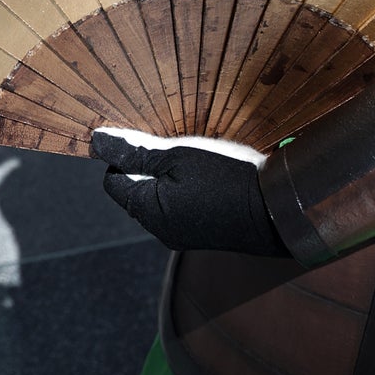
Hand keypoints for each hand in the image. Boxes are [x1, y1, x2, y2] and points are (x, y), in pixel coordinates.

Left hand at [92, 128, 281, 255]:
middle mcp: (159, 229)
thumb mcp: (178, 153)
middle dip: (148, 166)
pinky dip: (185, 191)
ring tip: (197, 160)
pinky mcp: (198, 235)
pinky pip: (178, 209)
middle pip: (136, 190)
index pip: (112, 181)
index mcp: (148, 209)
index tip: (151, 140)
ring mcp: (180, 235)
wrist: (276, 208)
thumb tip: (98, 141)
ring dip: (169, 178)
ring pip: (158, 199)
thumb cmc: (226, 175)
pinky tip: (208, 177)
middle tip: (178, 146)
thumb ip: (136, 150)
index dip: (125, 156)